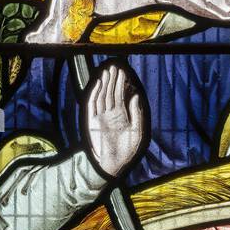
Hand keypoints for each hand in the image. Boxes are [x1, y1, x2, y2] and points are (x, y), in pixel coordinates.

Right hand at [84, 63, 143, 178]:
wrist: (113, 163)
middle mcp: (110, 114)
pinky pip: (92, 104)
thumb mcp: (138, 131)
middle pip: (111, 93)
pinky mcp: (91, 121)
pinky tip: (99, 83)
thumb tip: (136, 95)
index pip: (121, 95)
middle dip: (113, 80)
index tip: (123, 71)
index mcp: (122, 116)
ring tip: (107, 70)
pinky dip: (95, 93)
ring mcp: (100, 117)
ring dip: (104, 83)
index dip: (122, 83)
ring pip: (102, 96)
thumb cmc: (127, 150)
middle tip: (115, 66)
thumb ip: (137, 114)